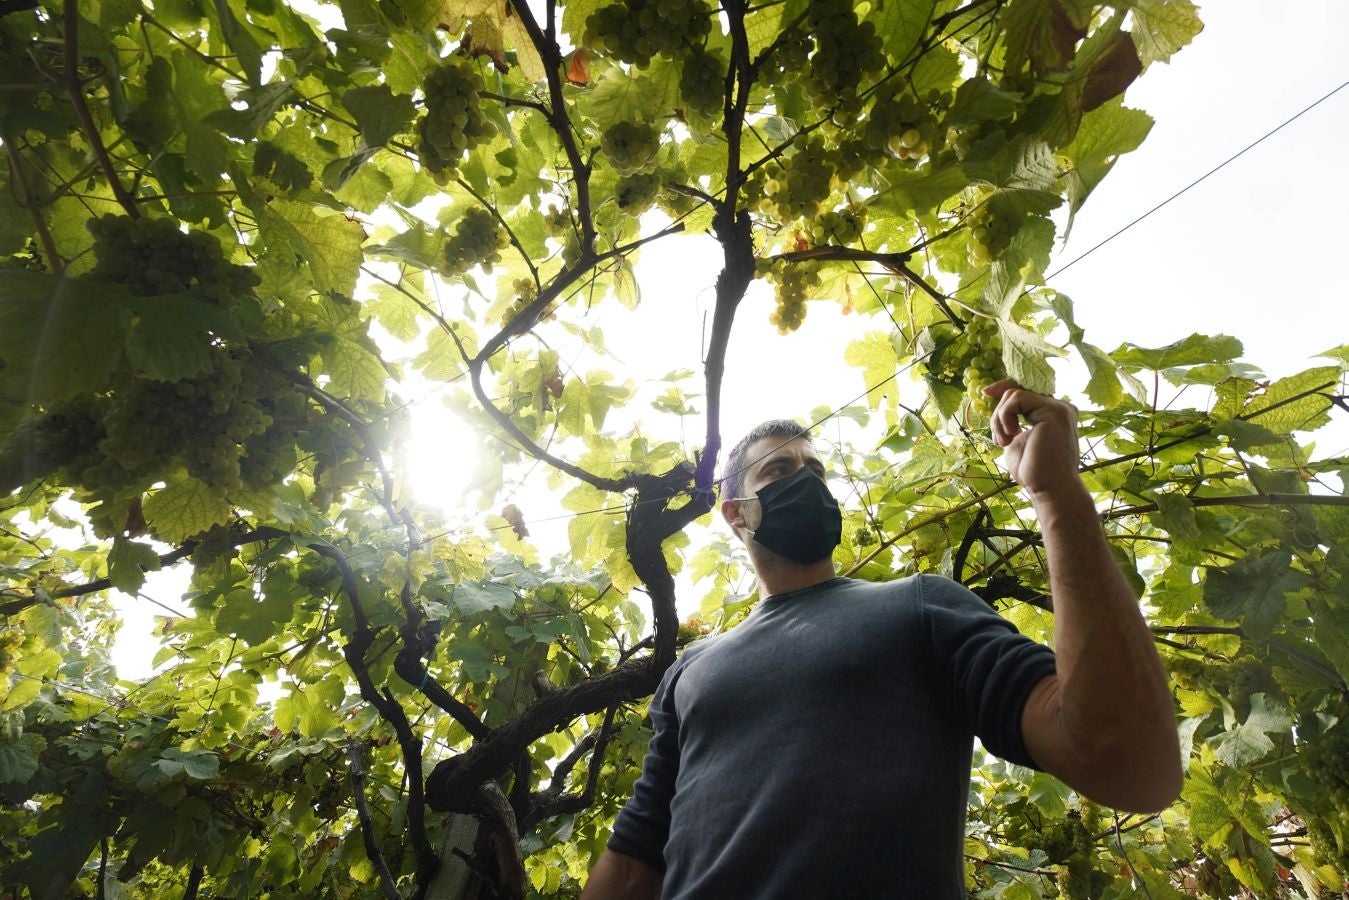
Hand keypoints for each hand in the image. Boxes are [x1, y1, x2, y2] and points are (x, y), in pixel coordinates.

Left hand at [984, 380, 1085, 502]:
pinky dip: (1004, 417)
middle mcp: (1059, 407)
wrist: (1050, 490)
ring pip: (1013, 394)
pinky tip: (1010, 437)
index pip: (1025, 390)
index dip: (1003, 388)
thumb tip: (998, 411)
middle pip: (1017, 390)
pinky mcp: (1053, 411)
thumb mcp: (1017, 441)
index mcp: (1052, 413)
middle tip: (1000, 440)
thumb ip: (1012, 423)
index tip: (984, 393)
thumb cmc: (1034, 472)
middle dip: (998, 413)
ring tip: (1004, 441)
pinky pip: (1016, 398)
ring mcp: (1058, 408)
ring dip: (999, 419)